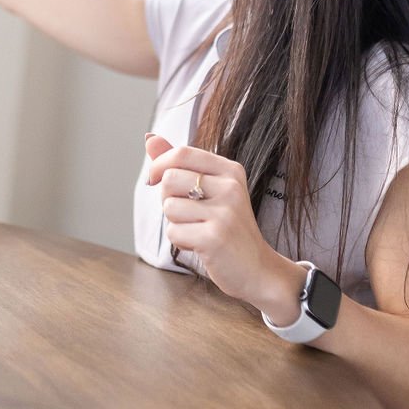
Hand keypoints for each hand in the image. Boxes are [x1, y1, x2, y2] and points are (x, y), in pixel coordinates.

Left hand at [145, 135, 302, 315]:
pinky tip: (200, 245)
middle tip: (189, 214)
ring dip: (175, 223)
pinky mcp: (215, 237)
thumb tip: (150, 138)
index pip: (181, 153)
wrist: (258, 269)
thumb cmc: (227, 228)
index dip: (159, 165)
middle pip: (169, 178)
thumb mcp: (209, 190)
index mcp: (230, 170)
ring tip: (198, 230)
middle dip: (167, 199)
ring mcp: (225, 212)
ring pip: (169, 207)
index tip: (155, 180)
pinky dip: (180, 242)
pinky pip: (174, 232)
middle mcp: (230, 187)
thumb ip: (179, 164)